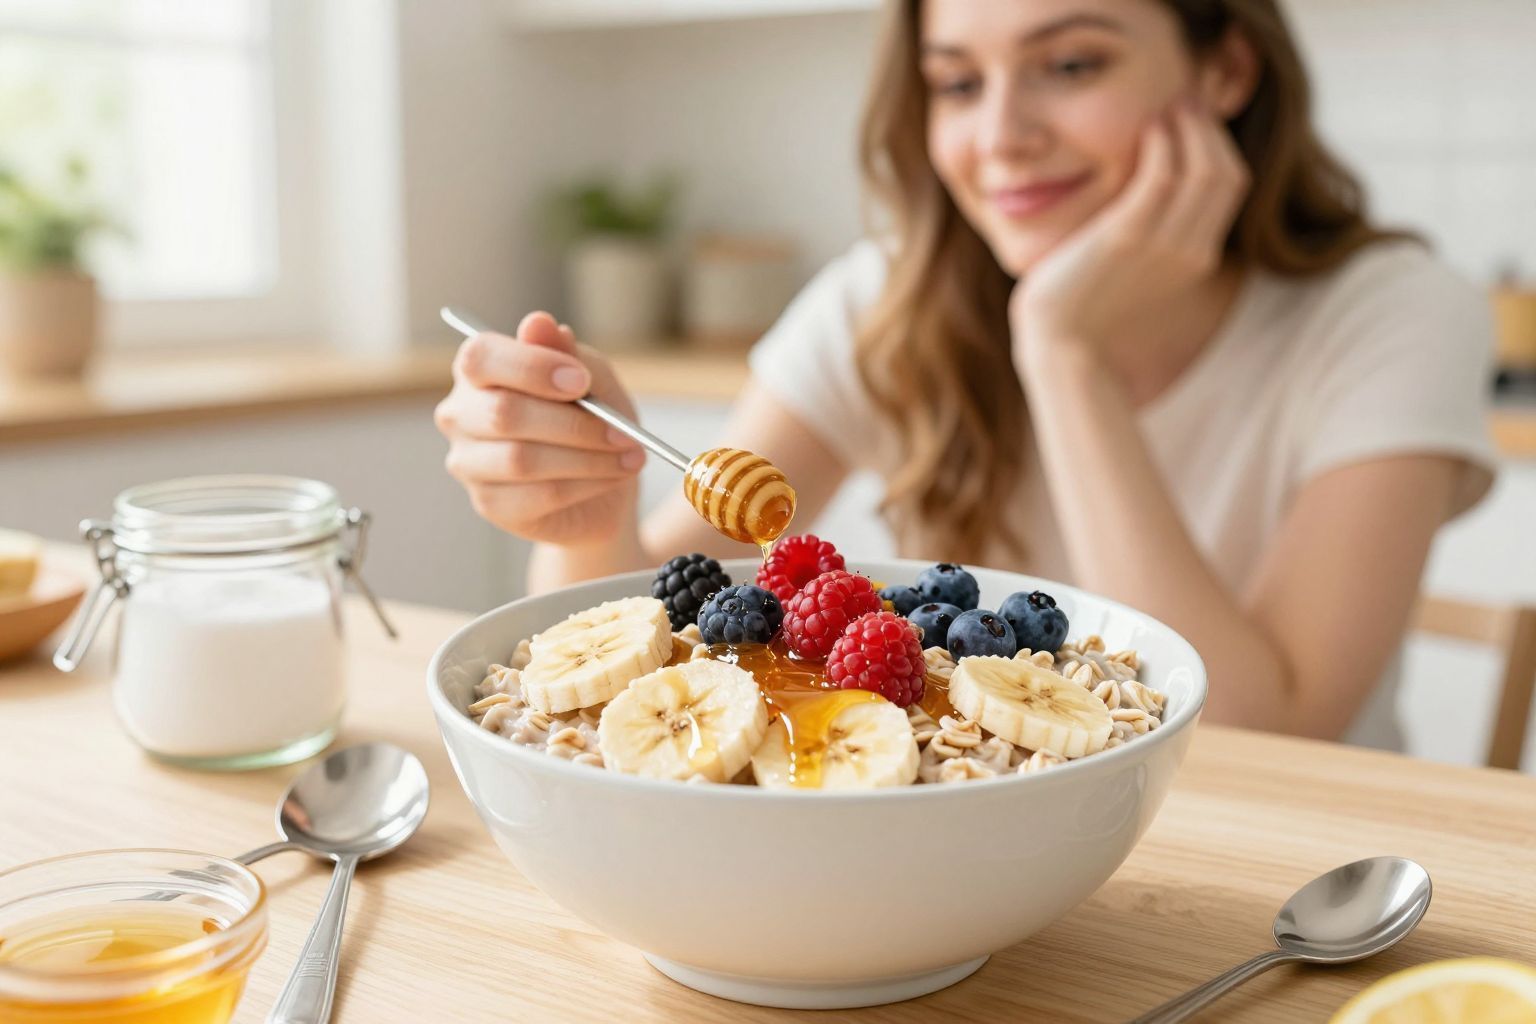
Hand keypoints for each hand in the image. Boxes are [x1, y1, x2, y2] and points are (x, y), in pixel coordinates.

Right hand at [434, 311, 645, 544]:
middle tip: (622, 430)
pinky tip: (612, 477)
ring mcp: (469, 463)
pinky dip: (586, 485)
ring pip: (522, 460)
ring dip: (588, 457)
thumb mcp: (591, 378)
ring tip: (629, 454)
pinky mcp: (489, 504)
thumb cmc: (590, 419)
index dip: (532, 367)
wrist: (602, 484)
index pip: (482, 358)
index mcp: (479, 370)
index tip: (582, 380)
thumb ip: (565, 352)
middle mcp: (461, 414)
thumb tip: (538, 322)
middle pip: (503, 413)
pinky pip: (538, 495)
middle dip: (573, 422)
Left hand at [1010, 99, 1249, 360]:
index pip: (1230, 185)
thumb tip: (1149, 191)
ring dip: (1188, 128)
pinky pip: (1160, 176)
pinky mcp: (1125, 238)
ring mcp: (1161, 246)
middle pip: (1225, 173)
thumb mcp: (1131, 266)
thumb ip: (1151, 230)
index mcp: (1196, 260)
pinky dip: (1161, 144)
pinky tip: (1147, 128)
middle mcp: (1189, 252)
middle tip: (1184, 101)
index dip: (1217, 145)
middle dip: (1209, 129)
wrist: (1060, 343)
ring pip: (1202, 169)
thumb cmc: (1084, 303)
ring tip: (1168, 106)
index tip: (1194, 120)